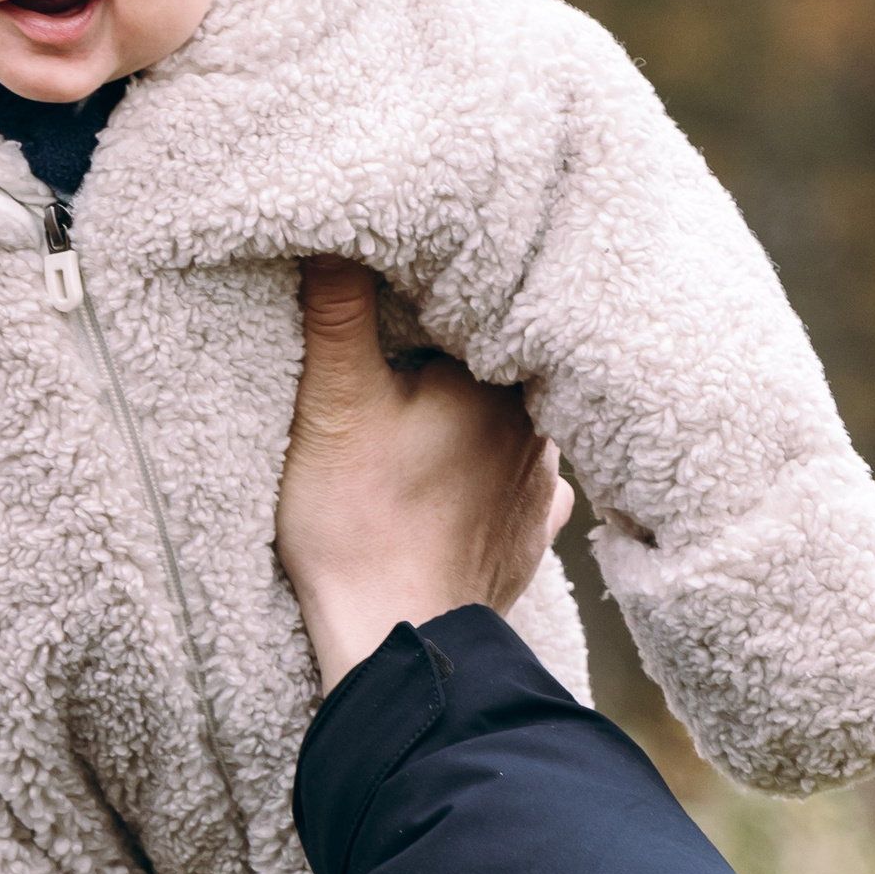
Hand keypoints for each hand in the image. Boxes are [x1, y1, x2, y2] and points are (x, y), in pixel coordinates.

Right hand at [278, 258, 574, 690]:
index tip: (408, 261)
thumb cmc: (362, 524)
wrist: (399, 646)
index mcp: (502, 381)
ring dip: (476, 396)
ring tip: (432, 387)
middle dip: (459, 336)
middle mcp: (540, 426)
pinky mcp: (527, 531)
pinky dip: (488, 457)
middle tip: (411, 323)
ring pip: (511, 410)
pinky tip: (462, 457)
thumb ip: (340, 310)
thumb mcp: (334, 403)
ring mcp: (540, 483)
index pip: (483, 299)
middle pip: (499, 353)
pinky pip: (516, 471)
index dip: (441, 278)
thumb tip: (338, 226)